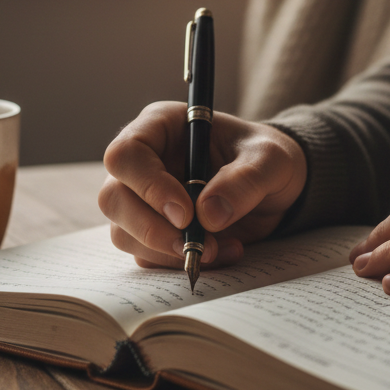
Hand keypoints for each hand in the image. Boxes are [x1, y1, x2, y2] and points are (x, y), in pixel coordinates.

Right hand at [98, 101, 306, 268]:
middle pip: (114, 198)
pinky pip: (147, 255)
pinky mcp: (153, 230)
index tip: (185, 213)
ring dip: (167, 251)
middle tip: (195, 245)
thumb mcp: (270, 159)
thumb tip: (208, 215)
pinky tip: (223, 253)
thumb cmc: (267, 157)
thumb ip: (245, 179)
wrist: (276, 188)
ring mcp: (143, 198)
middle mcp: (144, 161)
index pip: (126, 154)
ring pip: (124, 232)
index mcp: (162, 126)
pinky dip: (180, 262)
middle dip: (151, 229)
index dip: (147, 185)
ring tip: (221, 249)